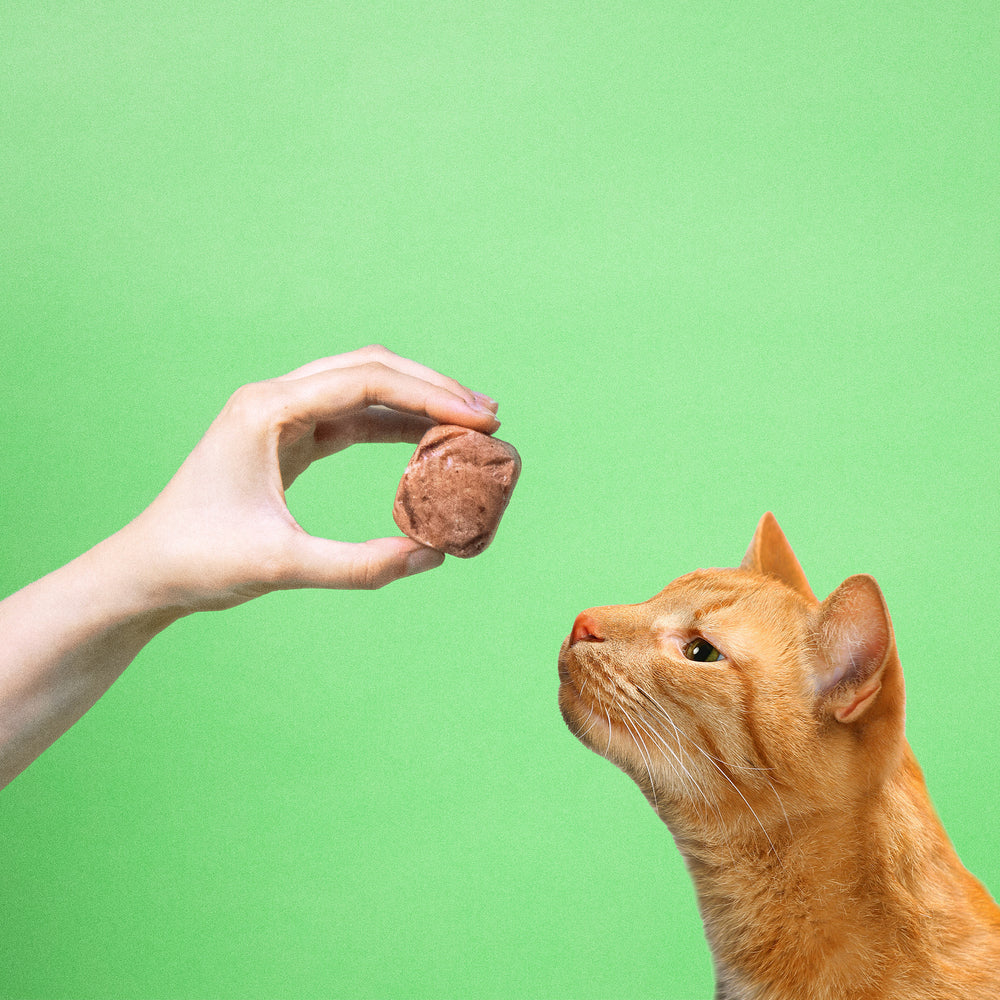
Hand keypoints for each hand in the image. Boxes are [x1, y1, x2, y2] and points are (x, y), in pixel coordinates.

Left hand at [116, 345, 500, 611]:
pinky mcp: (288, 438)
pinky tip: (428, 443)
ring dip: (417, 402)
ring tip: (471, 425)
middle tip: (489, 416)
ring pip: (364, 388)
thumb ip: (360, 565)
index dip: (431, 397)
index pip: (366, 381)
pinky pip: (352, 419)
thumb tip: (432, 556)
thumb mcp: (283, 566)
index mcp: (267, 409)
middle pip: (371, 369)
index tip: (480, 420)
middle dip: (433, 388)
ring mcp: (281, 415)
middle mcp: (275, 399)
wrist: (147, 571)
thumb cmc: (201, 562)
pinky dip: (393, 426)